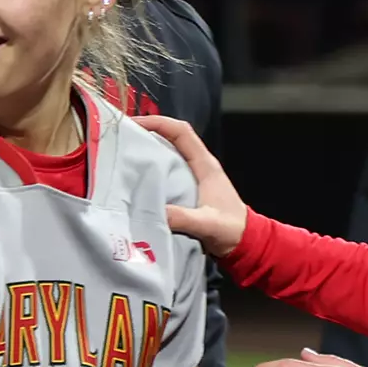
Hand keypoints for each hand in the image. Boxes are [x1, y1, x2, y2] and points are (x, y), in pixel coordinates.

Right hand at [132, 115, 248, 256]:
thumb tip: (156, 212)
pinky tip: (136, 179)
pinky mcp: (187, 190)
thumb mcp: (208, 224)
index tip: (135, 123)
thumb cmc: (232, 230)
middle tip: (123, 137)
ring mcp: (193, 177)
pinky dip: (152, 170)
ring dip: (148, 150)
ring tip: (124, 154)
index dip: (159, 123)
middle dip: (148, 132)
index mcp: (205, 166)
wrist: (245, 243)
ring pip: (168, 154)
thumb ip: (184, 218)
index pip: (181, 133)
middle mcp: (199, 166)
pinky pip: (166, 172)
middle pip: (171, 138)